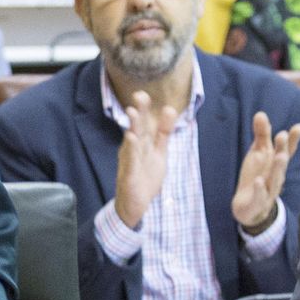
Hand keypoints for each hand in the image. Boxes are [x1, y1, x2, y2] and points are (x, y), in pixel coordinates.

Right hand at [114, 91, 177, 228]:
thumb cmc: (144, 177)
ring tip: (133, 113)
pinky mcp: (129, 175)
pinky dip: (131, 150)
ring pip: (132, 142)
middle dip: (138, 113)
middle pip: (137, 129)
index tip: (143, 94)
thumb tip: (170, 109)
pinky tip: (132, 138)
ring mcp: (130, 162)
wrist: (133, 205)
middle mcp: (133, 150)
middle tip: (139, 96)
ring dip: (133, 128)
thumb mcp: (158, 152)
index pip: (143, 124)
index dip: (143, 111)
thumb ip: (163, 133)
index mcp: (141, 144)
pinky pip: (131, 161)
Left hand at [232, 113, 299, 233]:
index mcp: (276, 163)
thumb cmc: (257, 176)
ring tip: (279, 156)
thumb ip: (262, 136)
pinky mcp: (258, 203)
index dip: (292, 140)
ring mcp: (268, 190)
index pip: (286, 150)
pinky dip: (260, 189)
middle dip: (282, 149)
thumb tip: (260, 113)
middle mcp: (275, 176)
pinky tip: (258, 181)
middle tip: (282, 135)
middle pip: (281, 163)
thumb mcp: (258, 154)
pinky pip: (260, 196)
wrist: (250, 209)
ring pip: (275, 179)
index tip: (298, 126)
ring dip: (277, 168)